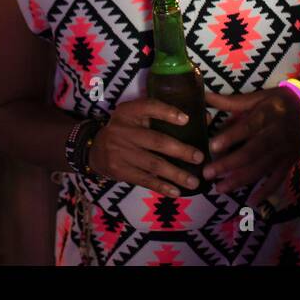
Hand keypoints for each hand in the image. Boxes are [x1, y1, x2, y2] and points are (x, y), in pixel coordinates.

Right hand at [86, 98, 205, 197]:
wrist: (95, 149)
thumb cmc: (126, 130)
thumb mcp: (136, 117)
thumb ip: (163, 116)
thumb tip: (204, 118)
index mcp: (128, 111)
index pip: (149, 107)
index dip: (167, 112)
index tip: (186, 120)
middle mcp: (122, 130)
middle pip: (156, 140)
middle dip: (180, 150)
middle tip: (199, 158)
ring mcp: (120, 151)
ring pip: (153, 163)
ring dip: (176, 174)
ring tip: (194, 182)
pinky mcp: (119, 170)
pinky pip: (144, 179)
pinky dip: (161, 186)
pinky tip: (176, 192)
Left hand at [202, 87, 299, 200]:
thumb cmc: (278, 101)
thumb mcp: (257, 97)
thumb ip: (230, 102)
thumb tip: (204, 97)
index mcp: (267, 115)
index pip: (248, 127)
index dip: (231, 137)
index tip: (212, 146)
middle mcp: (276, 135)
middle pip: (252, 152)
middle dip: (229, 164)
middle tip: (208, 173)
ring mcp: (284, 151)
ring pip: (261, 168)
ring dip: (240, 180)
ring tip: (219, 188)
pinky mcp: (289, 162)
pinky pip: (278, 179)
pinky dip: (266, 192)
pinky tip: (251, 202)